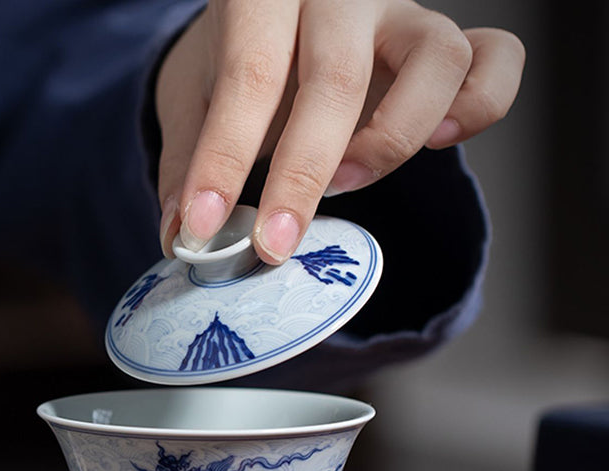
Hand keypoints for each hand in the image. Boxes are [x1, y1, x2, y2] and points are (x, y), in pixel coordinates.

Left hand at [156, 0, 523, 263]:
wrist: (277, 20)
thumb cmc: (237, 60)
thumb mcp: (194, 98)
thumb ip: (188, 161)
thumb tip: (181, 236)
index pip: (247, 77)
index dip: (223, 159)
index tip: (203, 227)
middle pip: (335, 81)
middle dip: (302, 175)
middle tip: (276, 242)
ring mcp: (402, 16)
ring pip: (436, 61)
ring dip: (394, 137)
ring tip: (350, 180)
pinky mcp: (446, 43)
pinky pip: (494, 62)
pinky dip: (481, 107)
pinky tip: (437, 143)